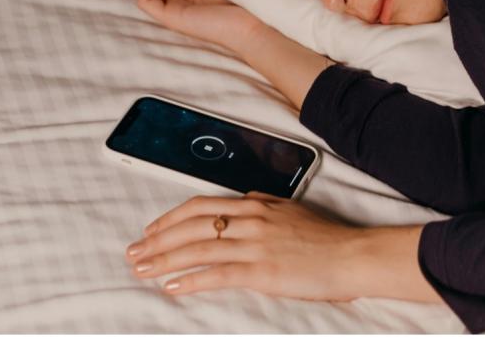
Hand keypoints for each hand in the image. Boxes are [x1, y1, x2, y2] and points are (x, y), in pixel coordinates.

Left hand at [124, 192, 366, 300]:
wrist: (350, 255)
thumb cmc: (325, 236)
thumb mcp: (291, 209)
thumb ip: (265, 203)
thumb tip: (246, 199)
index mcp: (256, 205)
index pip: (201, 206)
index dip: (170, 218)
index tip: (151, 231)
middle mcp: (250, 221)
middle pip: (191, 227)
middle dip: (156, 240)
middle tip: (134, 253)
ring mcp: (254, 245)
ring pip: (197, 249)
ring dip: (164, 260)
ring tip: (142, 270)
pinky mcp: (260, 271)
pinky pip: (216, 274)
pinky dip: (190, 280)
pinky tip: (172, 286)